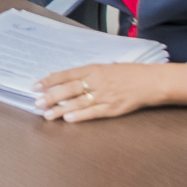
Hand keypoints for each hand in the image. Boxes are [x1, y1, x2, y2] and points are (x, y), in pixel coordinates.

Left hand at [33, 62, 186, 121]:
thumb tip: (57, 75)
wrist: (151, 81)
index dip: (50, 81)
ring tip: (47, 115)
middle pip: (70, 89)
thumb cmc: (126, 73)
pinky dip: (80, 116)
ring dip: (61, 109)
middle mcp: (98, 81)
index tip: (35, 86)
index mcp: (94, 69)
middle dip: (52, 96)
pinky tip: (68, 119)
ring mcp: (106, 96)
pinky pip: (94, 113)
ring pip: (79, 103)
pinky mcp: (113, 108)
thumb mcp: (103, 67)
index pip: (66, 74)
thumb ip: (81, 72)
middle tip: (37, 103)